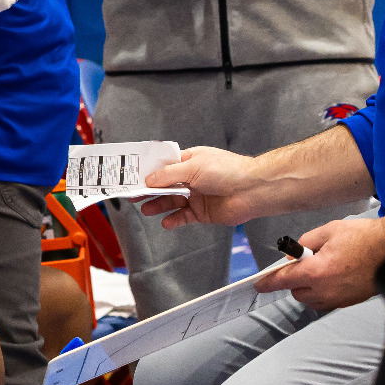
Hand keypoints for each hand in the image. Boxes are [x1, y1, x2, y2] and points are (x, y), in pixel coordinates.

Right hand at [139, 146, 262, 228]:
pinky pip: (183, 217)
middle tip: (133, 195)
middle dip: (149, 190)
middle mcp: (192, 179)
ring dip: (158, 205)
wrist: (252, 190)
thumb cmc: (228, 171)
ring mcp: (197, 196)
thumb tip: (149, 180)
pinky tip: (165, 222)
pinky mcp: (202, 212)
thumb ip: (168, 175)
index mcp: (190, 161)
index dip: (149, 172)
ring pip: (172, 202)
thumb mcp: (193, 167)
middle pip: (165, 185)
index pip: (164, 166)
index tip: (133, 177)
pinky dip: (174, 220)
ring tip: (146, 210)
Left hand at [258, 215, 384, 310]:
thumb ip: (305, 242)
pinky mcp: (351, 301)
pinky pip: (328, 301)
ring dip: (309, 288)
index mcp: (317, 271)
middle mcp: (326, 289)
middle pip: (297, 292)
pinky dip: (323, 292)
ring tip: (321, 269)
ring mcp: (340, 298)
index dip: (268, 282)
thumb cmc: (365, 238)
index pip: (284, 280)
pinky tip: (333, 277)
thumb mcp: (329, 230)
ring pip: (312, 300)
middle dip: (294, 280)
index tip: (259, 285)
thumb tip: (295, 254)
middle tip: (304, 263)